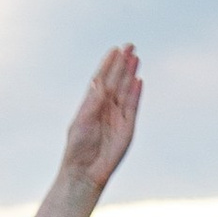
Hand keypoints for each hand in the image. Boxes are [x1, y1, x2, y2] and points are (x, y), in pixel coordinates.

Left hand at [59, 42, 141, 197]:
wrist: (86, 171)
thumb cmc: (78, 147)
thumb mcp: (82, 121)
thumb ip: (92, 101)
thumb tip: (98, 80)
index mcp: (91, 104)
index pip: (101, 79)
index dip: (108, 64)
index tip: (114, 50)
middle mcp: (105, 107)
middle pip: (116, 80)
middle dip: (122, 64)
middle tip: (129, 46)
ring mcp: (117, 116)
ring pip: (126, 90)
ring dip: (130, 74)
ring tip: (136, 57)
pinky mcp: (128, 127)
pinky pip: (133, 106)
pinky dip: (136, 93)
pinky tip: (139, 80)